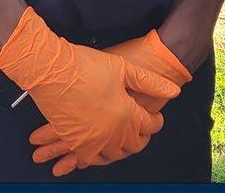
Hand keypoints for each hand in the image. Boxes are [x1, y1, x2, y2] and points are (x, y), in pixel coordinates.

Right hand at [29, 30, 192, 172]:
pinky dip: (98, 157)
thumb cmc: (85, 66)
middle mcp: (112, 132)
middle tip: (142, 130)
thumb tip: (173, 91)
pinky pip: (91, 159)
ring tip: (123, 141)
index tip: (155, 117)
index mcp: (127, 114)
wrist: (51, 70)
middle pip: (134, 144)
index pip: (150, 126)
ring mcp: (93, 140)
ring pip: (114, 155)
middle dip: (141, 137)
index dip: (156, 121)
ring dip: (121, 149)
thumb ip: (151, 83)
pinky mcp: (75, 141)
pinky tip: (101, 150)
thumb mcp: (123, 68)